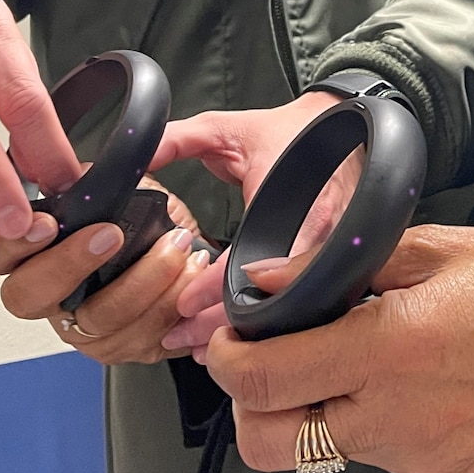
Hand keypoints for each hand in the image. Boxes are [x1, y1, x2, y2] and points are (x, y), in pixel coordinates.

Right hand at [0, 188, 209, 364]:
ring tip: (175, 245)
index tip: (46, 223)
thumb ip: (86, 181)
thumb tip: (78, 171)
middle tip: (112, 234)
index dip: (12, 243)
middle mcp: (49, 298)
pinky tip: (189, 273)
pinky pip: (144, 338)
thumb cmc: (141, 219)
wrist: (187, 251)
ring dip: (144, 279)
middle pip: (28, 297)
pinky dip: (174, 302)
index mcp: (32, 255)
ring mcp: (84, 330)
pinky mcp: (126, 348)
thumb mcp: (112, 188)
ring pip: (98, 321)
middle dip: (71, 263)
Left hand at [150, 91, 355, 354]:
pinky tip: (239, 332)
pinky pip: (296, 301)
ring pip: (286, 310)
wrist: (339, 126)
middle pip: (269, 300)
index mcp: (294, 203)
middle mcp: (320, 235)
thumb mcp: (226, 129)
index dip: (212, 288)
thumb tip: (134, 156)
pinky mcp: (332, 262)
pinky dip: (266, 320)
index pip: (249, 261)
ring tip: (201, 346)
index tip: (182, 304)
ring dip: (243, 331)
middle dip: (222, 326)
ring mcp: (330, 253)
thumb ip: (177, 140)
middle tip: (180, 338)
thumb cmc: (286, 131)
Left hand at [202, 225, 473, 472]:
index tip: (231, 337)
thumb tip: (265, 282)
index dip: (226, 357)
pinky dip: (380, 427)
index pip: (261, 378)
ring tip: (371, 365)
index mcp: (393, 346)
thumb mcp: (439, 247)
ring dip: (324, 411)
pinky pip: (382, 461)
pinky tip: (422, 389)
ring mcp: (423, 459)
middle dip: (252, 403)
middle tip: (275, 364)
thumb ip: (342, 266)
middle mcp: (399, 415)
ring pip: (326, 450)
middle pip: (268, 442)